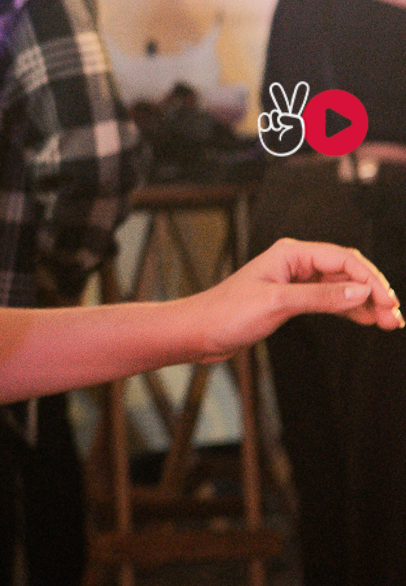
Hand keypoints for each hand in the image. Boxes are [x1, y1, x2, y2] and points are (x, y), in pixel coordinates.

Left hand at [185, 239, 400, 359]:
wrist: (199, 331)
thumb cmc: (228, 314)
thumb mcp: (277, 304)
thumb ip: (320, 298)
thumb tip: (361, 292)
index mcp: (291, 253)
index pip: (343, 259)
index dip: (370, 279)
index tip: (388, 303)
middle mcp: (295, 263)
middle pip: (347, 271)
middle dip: (373, 292)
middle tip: (394, 317)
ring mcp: (295, 281)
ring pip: (340, 287)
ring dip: (364, 303)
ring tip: (388, 323)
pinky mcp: (291, 300)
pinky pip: (329, 300)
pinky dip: (348, 310)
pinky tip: (365, 320)